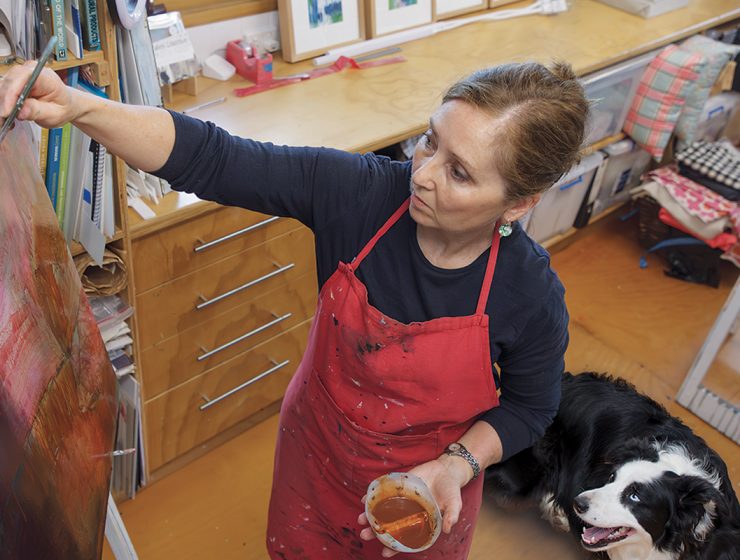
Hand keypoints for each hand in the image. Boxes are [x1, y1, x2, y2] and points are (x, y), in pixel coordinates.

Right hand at [0, 62, 77, 127]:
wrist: (65, 105)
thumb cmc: (62, 107)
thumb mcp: (55, 114)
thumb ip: (38, 111)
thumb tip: (21, 111)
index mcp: (46, 77)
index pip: (23, 76)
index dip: (12, 92)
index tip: (8, 110)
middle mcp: (30, 71)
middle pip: (9, 81)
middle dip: (4, 102)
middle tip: (3, 120)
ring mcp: (20, 75)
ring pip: (3, 87)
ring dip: (2, 104)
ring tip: (5, 121)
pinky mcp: (13, 82)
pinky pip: (2, 92)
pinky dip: (3, 104)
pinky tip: (7, 116)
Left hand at [357, 456, 471, 555]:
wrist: (446, 470)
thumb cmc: (451, 491)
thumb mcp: (455, 503)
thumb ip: (451, 516)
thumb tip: (447, 529)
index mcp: (421, 523)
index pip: (406, 539)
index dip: (395, 548)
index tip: (384, 554)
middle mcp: (409, 514)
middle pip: (389, 526)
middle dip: (376, 532)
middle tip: (365, 535)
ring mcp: (401, 501)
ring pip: (383, 511)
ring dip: (370, 516)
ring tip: (360, 520)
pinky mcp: (398, 487)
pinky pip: (383, 493)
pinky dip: (373, 497)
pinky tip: (364, 500)